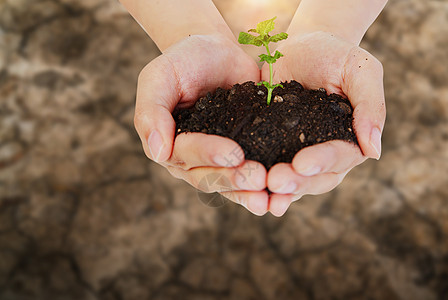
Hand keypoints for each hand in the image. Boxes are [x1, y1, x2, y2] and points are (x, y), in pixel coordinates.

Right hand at [134, 34, 268, 215]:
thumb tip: (158, 153)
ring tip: (270, 196)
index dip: (210, 156)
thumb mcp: (160, 76)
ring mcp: (220, 160)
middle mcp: (194, 159)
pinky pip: (254, 176)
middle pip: (210, 177)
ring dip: (250, 193)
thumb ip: (151, 111)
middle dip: (235, 179)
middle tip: (259, 178)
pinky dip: (267, 188)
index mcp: (170, 144)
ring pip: (232, 184)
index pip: (187, 156)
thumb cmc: (184, 60)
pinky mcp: (247, 154)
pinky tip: (284, 195)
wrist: (218, 51)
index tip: (233, 154)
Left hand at [261, 31, 385, 215]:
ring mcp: (298, 154)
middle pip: (316, 178)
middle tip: (275, 181)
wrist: (300, 46)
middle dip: (296, 182)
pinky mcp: (273, 148)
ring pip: (293, 182)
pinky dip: (258, 183)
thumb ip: (371, 105)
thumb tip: (374, 151)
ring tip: (260, 191)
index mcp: (350, 139)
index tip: (301, 163)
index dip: (322, 162)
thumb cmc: (335, 54)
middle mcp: (326, 154)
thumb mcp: (360, 69)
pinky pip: (268, 169)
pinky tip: (244, 189)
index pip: (341, 157)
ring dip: (277, 191)